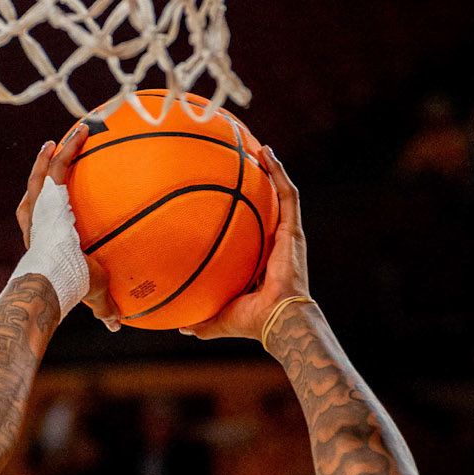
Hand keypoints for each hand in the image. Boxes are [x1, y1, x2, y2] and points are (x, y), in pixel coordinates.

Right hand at [16, 123, 118, 329]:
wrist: (51, 274)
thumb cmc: (70, 286)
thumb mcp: (95, 291)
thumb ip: (105, 305)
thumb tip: (117, 325)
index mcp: (45, 239)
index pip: (42, 221)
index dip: (44, 210)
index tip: (53, 201)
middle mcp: (37, 221)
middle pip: (35, 193)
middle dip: (41, 176)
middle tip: (49, 159)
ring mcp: (39, 207)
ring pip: (41, 177)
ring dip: (50, 158)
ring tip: (58, 139)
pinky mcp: (46, 195)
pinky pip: (58, 166)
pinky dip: (67, 148)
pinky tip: (79, 131)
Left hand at [185, 149, 309, 341]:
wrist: (278, 320)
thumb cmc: (253, 322)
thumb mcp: (220, 317)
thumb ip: (202, 320)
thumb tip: (180, 326)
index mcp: (261, 261)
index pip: (253, 233)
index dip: (244, 217)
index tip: (229, 201)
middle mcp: (275, 244)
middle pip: (267, 208)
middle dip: (258, 186)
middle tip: (242, 165)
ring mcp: (286, 235)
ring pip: (281, 194)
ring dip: (272, 170)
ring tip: (258, 148)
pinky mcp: (293, 230)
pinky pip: (288, 195)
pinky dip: (279, 172)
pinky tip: (267, 153)